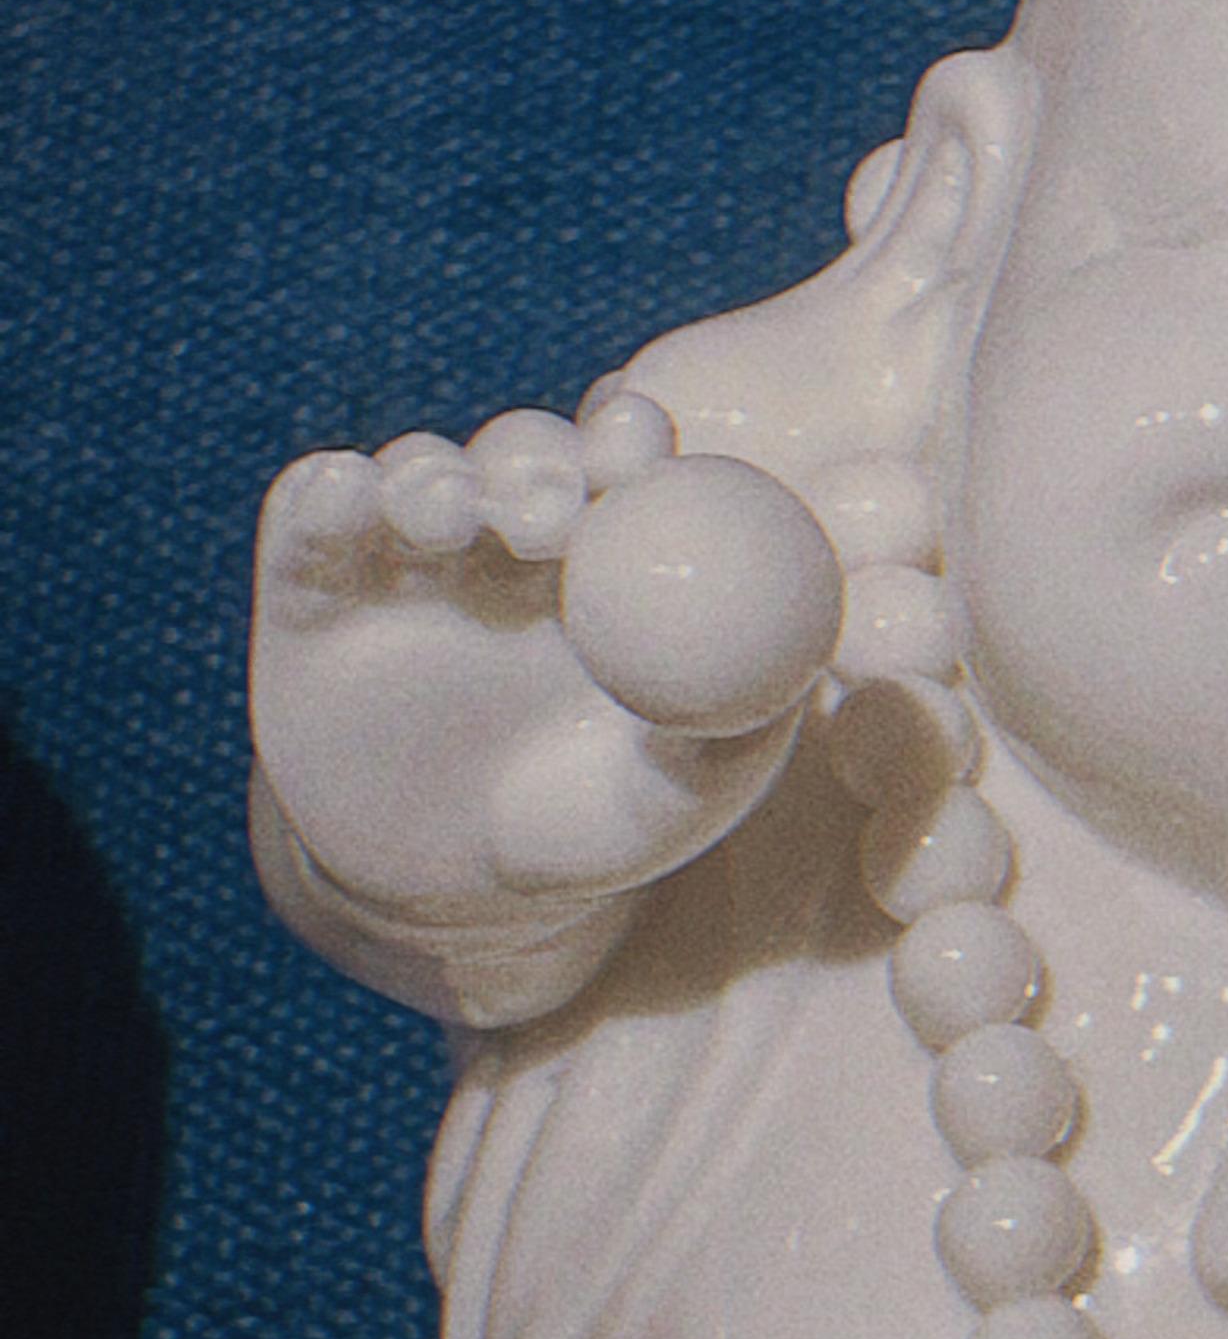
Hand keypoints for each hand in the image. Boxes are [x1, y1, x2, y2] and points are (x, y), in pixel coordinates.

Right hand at [253, 392, 839, 916]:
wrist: (451, 896)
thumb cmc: (591, 834)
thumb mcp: (675, 797)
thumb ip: (738, 732)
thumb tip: (805, 658)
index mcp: (610, 557)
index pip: (625, 465)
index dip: (631, 442)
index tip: (640, 451)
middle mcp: (509, 535)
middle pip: (524, 456)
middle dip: (538, 465)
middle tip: (550, 507)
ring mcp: (409, 551)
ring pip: (422, 472)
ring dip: (437, 476)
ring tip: (456, 518)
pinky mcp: (311, 578)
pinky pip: (313, 510)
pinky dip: (330, 493)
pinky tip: (351, 495)